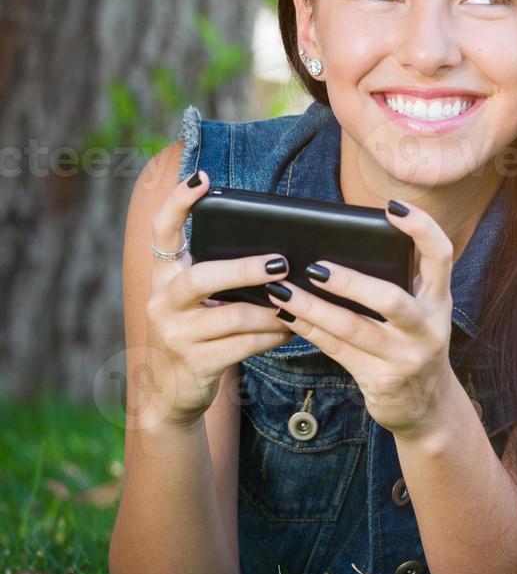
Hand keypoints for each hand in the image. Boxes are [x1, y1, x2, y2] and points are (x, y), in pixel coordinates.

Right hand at [140, 169, 294, 429]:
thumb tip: (278, 254)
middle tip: (281, 263)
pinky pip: (244, 345)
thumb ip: (219, 277)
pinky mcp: (195, 363)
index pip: (162, 232)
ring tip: (297, 305)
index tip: (202, 178)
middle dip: (244, 269)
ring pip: (233, 317)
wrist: (172, 394)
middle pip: (202, 277)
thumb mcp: (198, 302)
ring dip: (273, 311)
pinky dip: (273, 336)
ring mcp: (175, 335)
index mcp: (164, 277)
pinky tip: (292, 330)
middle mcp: (163, 302)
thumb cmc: (199, 335)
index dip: (178, 203)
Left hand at [263, 198, 457, 438]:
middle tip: (316, 267)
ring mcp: (405, 357)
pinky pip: (338, 350)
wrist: (428, 408)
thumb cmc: (415, 346)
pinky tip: (288, 316)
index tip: (394, 208)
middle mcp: (427, 328)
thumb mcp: (422, 314)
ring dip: (314, 308)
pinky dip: (310, 331)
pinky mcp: (381, 380)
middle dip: (351, 282)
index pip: (441, 255)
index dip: (422, 228)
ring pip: (354, 328)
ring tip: (283, 290)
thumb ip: (402, 284)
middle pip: (391, 299)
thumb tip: (345, 246)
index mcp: (438, 301)